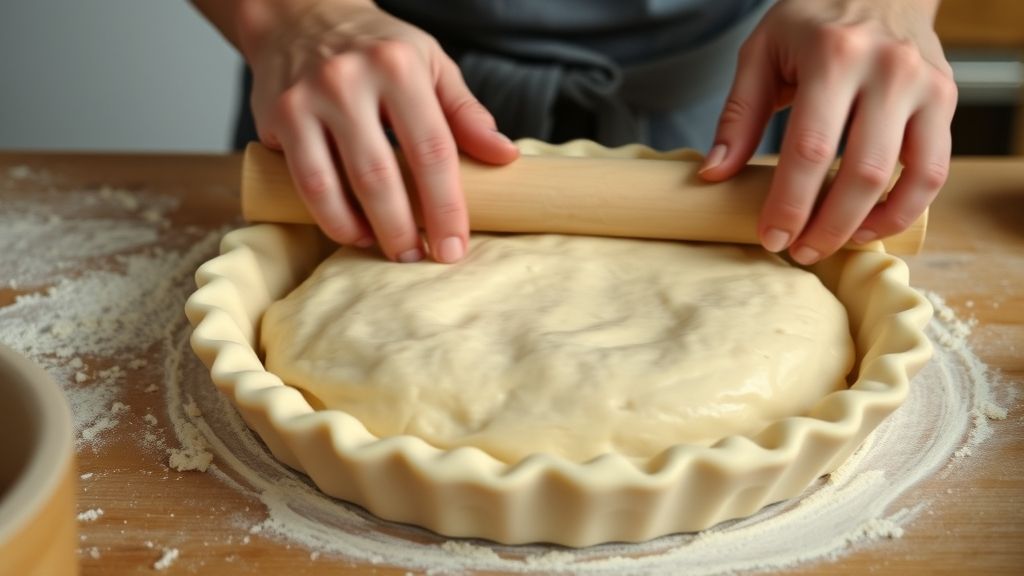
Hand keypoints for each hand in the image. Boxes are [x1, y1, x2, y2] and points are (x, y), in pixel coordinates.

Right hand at [240, 0, 517, 261]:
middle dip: (403, 228)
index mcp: (398, 66)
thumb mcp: (431, 64)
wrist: (302, 14)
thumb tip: (505, 157)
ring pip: (334, 184)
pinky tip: (351, 231)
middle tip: (420, 259)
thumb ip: (466, 112)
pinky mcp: (277, 116)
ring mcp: (307, 99)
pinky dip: (329, 215)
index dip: (446, 206)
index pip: (431, 149)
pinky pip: (304, 181)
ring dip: (362, 230)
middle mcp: (348, 80)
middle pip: (381, 174)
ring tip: (386, 250)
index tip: (455, 246)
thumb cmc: (378, 47)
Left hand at [700, 0, 956, 263]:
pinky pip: (934, 169)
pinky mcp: (947, 99)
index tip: (770, 238)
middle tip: (798, 251)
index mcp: (833, 56)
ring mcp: (925, 85)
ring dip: (869, 224)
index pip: (810, 149)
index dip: (790, 203)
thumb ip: (737, 116)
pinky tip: (870, 224)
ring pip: (908, 176)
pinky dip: (904, 207)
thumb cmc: (811, 21)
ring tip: (832, 244)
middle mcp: (888, 69)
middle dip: (826, 225)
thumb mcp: (761, 53)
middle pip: (861, 171)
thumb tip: (714, 175)